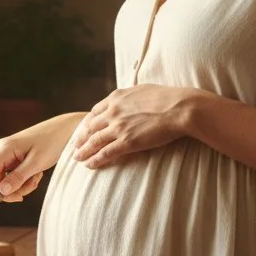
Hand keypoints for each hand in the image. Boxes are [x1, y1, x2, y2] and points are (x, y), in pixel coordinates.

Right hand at [0, 112, 85, 202]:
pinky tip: (36, 173)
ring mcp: (8, 154)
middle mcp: (2, 150)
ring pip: (7, 180)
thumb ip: (18, 178)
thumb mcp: (36, 163)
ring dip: (22, 185)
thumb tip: (1, 191)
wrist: (65, 130)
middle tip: (29, 190)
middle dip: (13, 190)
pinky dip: (25, 180)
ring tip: (37, 177)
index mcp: (4, 148)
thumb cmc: (52, 141)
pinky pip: (14, 176)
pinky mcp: (15, 157)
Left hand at [71, 84, 195, 168]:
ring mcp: (118, 127)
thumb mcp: (142, 90)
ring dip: (83, 151)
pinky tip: (89, 165)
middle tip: (76, 146)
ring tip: (77, 158)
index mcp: (116, 98)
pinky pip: (105, 153)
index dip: (88, 122)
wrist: (179, 108)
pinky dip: (95, 160)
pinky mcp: (127, 142)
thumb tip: (129, 99)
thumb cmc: (168, 98)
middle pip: (90, 127)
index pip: (95, 111)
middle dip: (81, 138)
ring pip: (94, 141)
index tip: (85, 129)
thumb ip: (130, 96)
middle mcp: (113, 112)